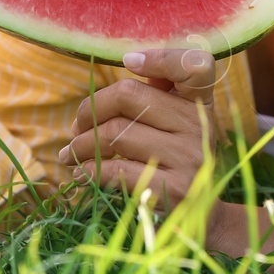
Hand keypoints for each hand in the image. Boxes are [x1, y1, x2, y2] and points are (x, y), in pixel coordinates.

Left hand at [56, 47, 223, 214]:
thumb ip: (157, 91)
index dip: (160, 57)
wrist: (202, 215)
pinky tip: (81, 173)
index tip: (129, 62)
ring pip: (116, 133)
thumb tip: (125, 63)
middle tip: (77, 125)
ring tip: (71, 152)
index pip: (194, 65)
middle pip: (129, 96)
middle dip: (91, 109)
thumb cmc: (176, 157)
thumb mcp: (177, 120)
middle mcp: (200, 125)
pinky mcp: (174, 189)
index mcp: (200, 101)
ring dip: (82, 144)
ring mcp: (189, 157)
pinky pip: (117, 169)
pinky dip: (90, 170)